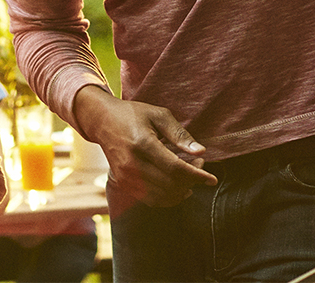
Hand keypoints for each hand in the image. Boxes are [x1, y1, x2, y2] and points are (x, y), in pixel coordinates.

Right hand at [73, 86, 216, 206]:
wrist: (102, 121)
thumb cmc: (133, 114)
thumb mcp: (158, 115)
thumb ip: (180, 134)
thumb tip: (201, 151)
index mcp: (143, 143)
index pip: (175, 169)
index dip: (197, 176)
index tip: (212, 178)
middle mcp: (132, 163)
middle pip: (170, 185)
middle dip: (192, 181)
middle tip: (199, 166)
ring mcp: (126, 176)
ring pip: (162, 196)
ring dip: (181, 190)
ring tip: (188, 175)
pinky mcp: (123, 183)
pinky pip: (151, 200)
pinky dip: (168, 197)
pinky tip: (177, 186)